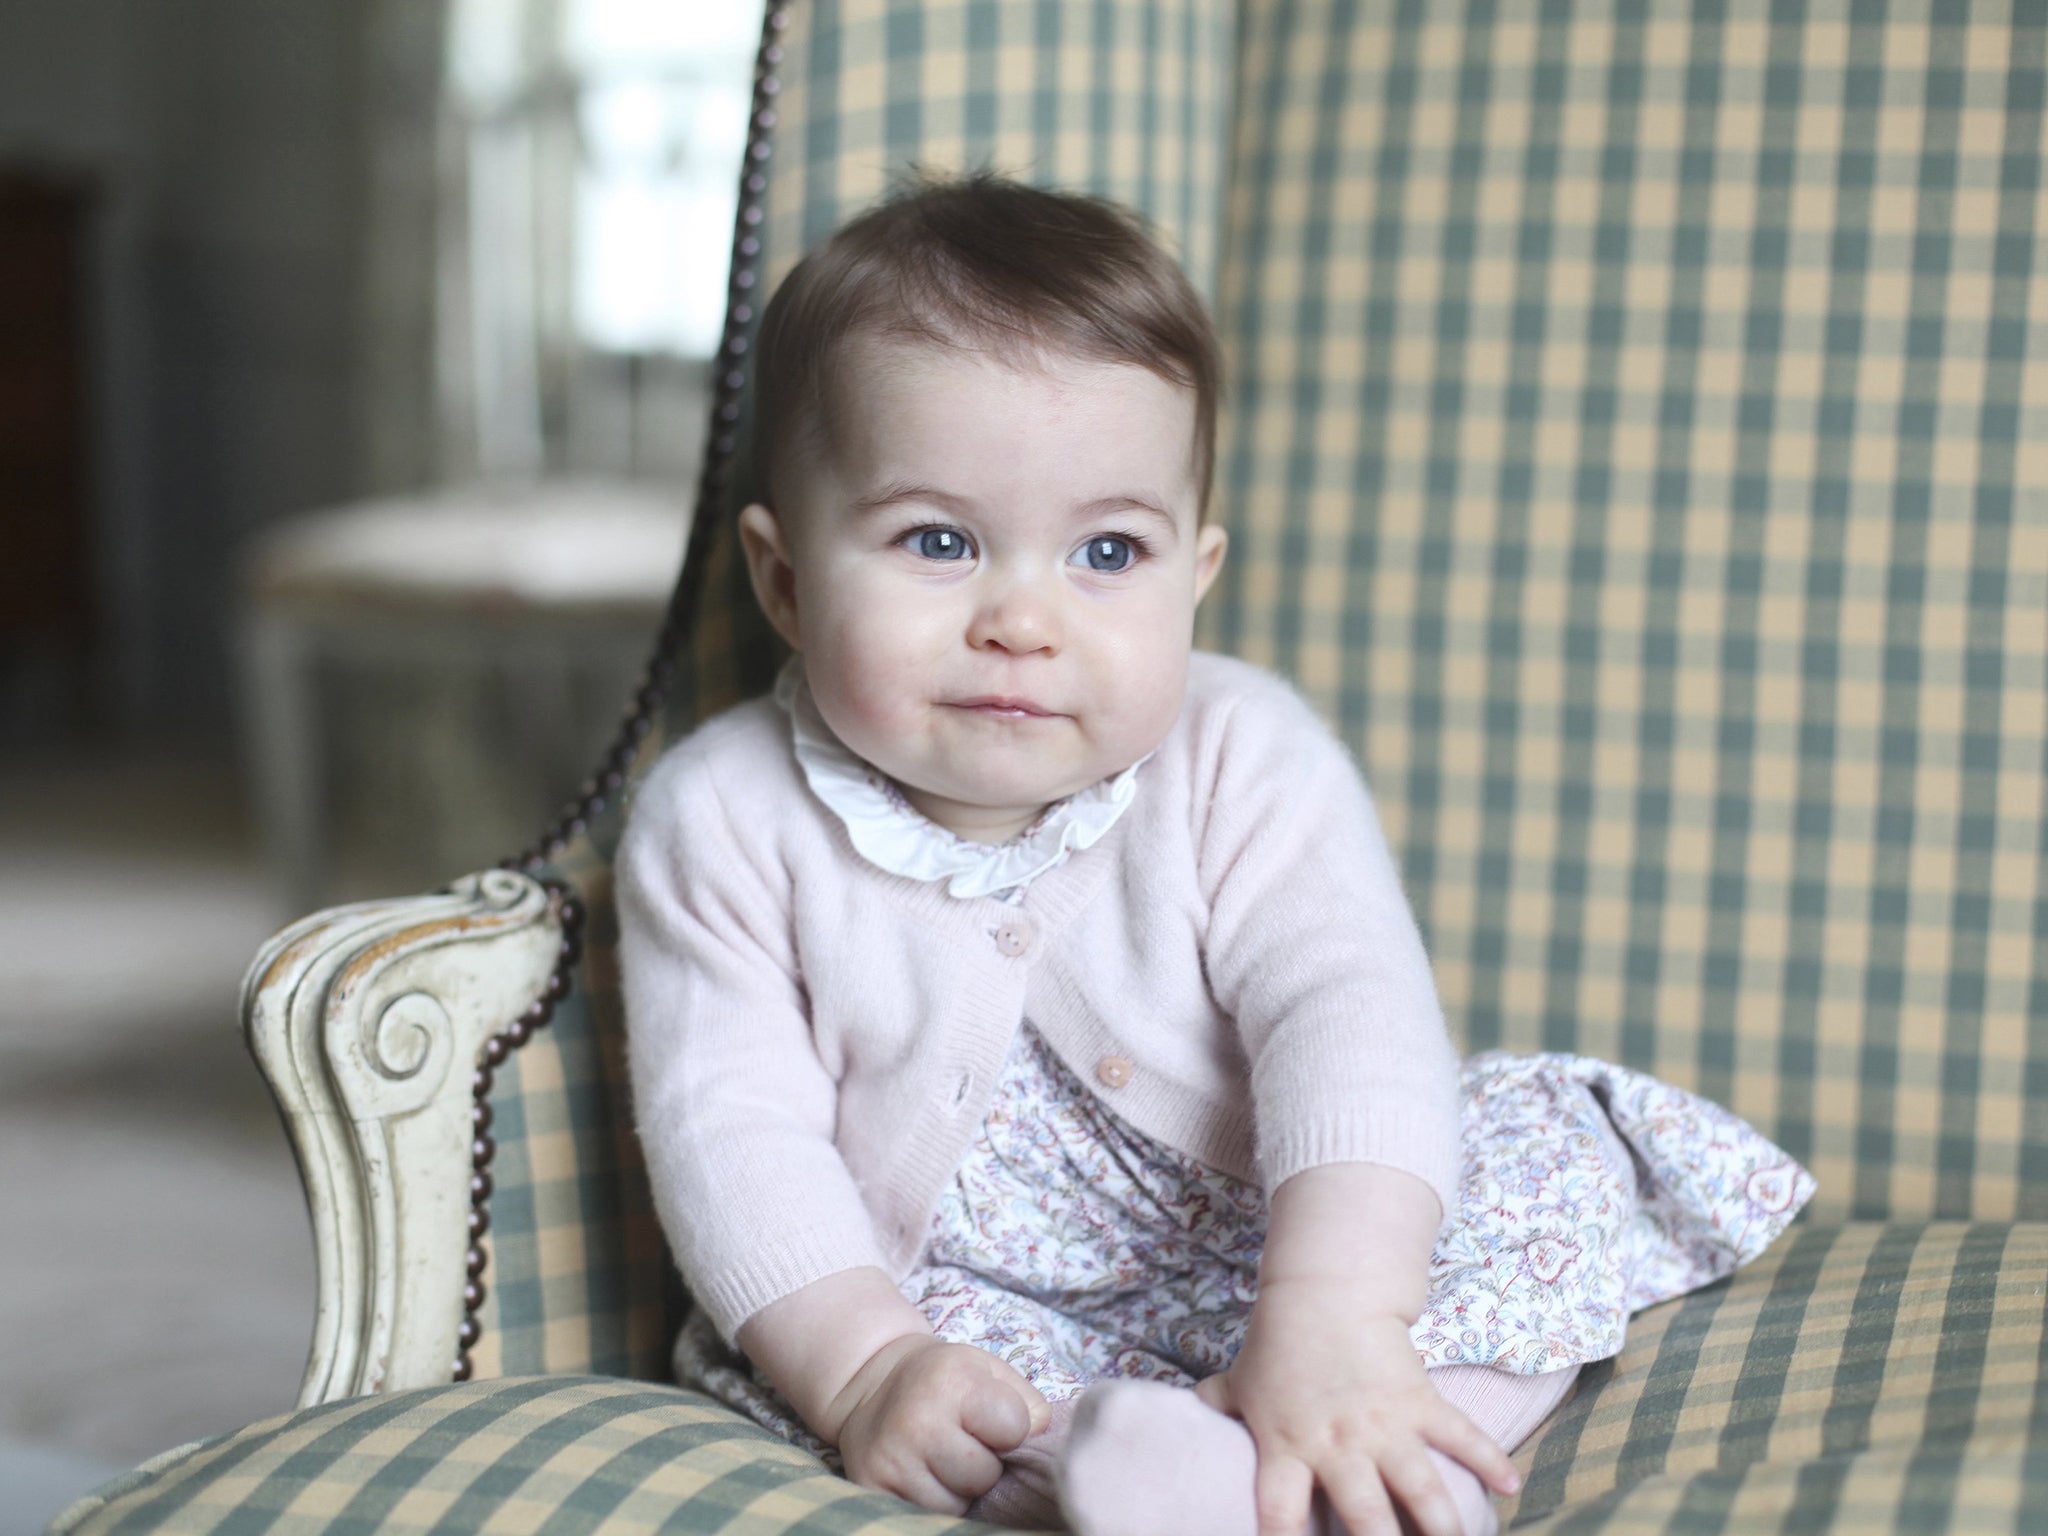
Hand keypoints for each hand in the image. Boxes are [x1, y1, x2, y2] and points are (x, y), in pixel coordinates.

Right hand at [828, 1335, 1051, 1513]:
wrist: (872, 1383)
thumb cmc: (944, 1380)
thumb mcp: (988, 1371)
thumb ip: (1027, 1405)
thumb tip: (1042, 1447)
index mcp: (952, 1381)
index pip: (1014, 1429)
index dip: (1010, 1429)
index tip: (990, 1419)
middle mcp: (917, 1421)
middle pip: (984, 1475)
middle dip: (983, 1464)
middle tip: (962, 1441)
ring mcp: (891, 1460)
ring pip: (956, 1504)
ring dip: (956, 1489)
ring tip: (940, 1459)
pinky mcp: (872, 1489)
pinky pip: (925, 1516)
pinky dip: (930, 1501)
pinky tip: (921, 1474)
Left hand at [1195, 1280, 1519, 1535]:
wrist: (1324, 1290)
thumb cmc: (1278, 1344)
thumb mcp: (1241, 1381)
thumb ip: (1220, 1407)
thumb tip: (1193, 1414)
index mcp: (1287, 1449)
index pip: (1281, 1515)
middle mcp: (1338, 1446)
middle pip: (1364, 1517)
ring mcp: (1384, 1426)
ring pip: (1421, 1488)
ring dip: (1443, 1525)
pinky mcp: (1420, 1402)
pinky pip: (1461, 1436)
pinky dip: (1490, 1461)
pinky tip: (1510, 1489)